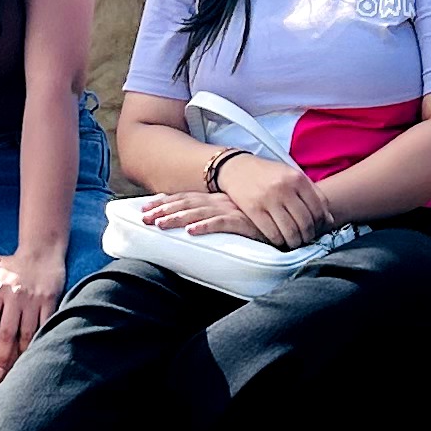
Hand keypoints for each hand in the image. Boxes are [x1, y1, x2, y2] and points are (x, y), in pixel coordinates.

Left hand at [0, 243, 65, 391]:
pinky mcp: (50, 303)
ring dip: (17, 355)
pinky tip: (29, 357)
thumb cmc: (12, 262)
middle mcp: (16, 295)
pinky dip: (36, 343)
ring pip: (25, 334)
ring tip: (9, 371)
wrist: (44, 251)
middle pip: (5, 332)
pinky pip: (43, 328)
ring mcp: (34, 300)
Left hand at [136, 188, 270, 238]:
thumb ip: (218, 218)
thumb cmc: (261, 217)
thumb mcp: (234, 215)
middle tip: (143, 217)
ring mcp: (231, 210)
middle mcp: (220, 201)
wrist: (288, 212)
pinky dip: (206, 226)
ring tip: (159, 224)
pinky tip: (192, 231)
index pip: (185, 198)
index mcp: (216, 199)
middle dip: (163, 210)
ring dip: (177, 218)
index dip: (164, 203)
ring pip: (198, 212)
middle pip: (186, 203)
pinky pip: (221, 223)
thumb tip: (197, 224)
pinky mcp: (243, 221)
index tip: (145, 208)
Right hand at [205, 150, 331, 246]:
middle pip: (305, 222)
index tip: (317, 229)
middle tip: (306, 239)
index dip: (321, 224)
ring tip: (294, 242)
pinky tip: (279, 240)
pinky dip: (279, 241)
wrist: (237, 168)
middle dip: (308, 236)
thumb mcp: (292, 176)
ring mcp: (268, 199)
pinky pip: (272, 233)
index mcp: (297, 178)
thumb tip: (329, 220)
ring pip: (290, 231)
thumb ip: (312, 194)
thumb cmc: (268, 174)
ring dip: (295, 242)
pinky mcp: (253, 210)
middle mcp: (284, 188)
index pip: (318, 208)